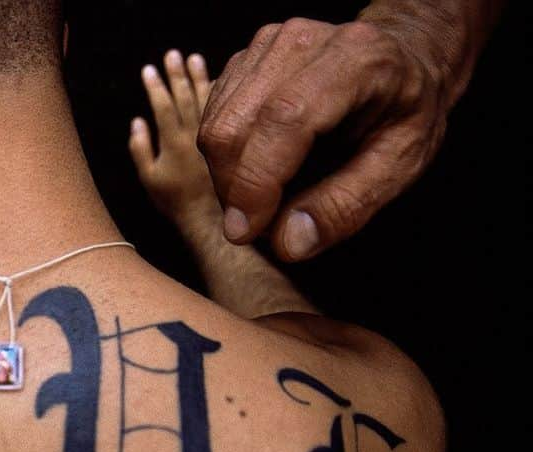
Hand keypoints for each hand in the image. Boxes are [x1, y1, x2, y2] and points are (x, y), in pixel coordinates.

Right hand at [129, 50, 219, 234]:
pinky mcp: (227, 141)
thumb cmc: (174, 201)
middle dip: (176, 74)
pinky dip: (220, 94)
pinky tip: (218, 79)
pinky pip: (227, 111)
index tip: (148, 69)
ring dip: (199, 77)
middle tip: (171, 54)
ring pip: (206, 100)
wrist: (208, 218)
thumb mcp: (148, 178)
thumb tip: (137, 121)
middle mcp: (194, 135)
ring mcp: (214, 137)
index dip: (154, 86)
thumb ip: (140, 148)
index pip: (162, 106)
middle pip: (185, 96)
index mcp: (173, 142)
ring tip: (194, 58)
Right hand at [199, 17, 448, 259]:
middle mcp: (300, 42)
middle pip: (236, 125)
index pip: (285, 119)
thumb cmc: (405, 112)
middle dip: (235, 190)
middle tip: (262, 227)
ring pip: (215, 126)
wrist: (403, 59)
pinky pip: (212, 118)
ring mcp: (265, 46)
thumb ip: (347, 206)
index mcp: (355, 60)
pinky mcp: (244, 59)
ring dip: (227, 178)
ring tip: (265, 199)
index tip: (246, 232)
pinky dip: (225, 158)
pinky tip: (258, 169)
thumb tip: (287, 243)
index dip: (256, 181)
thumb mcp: (401, 165)